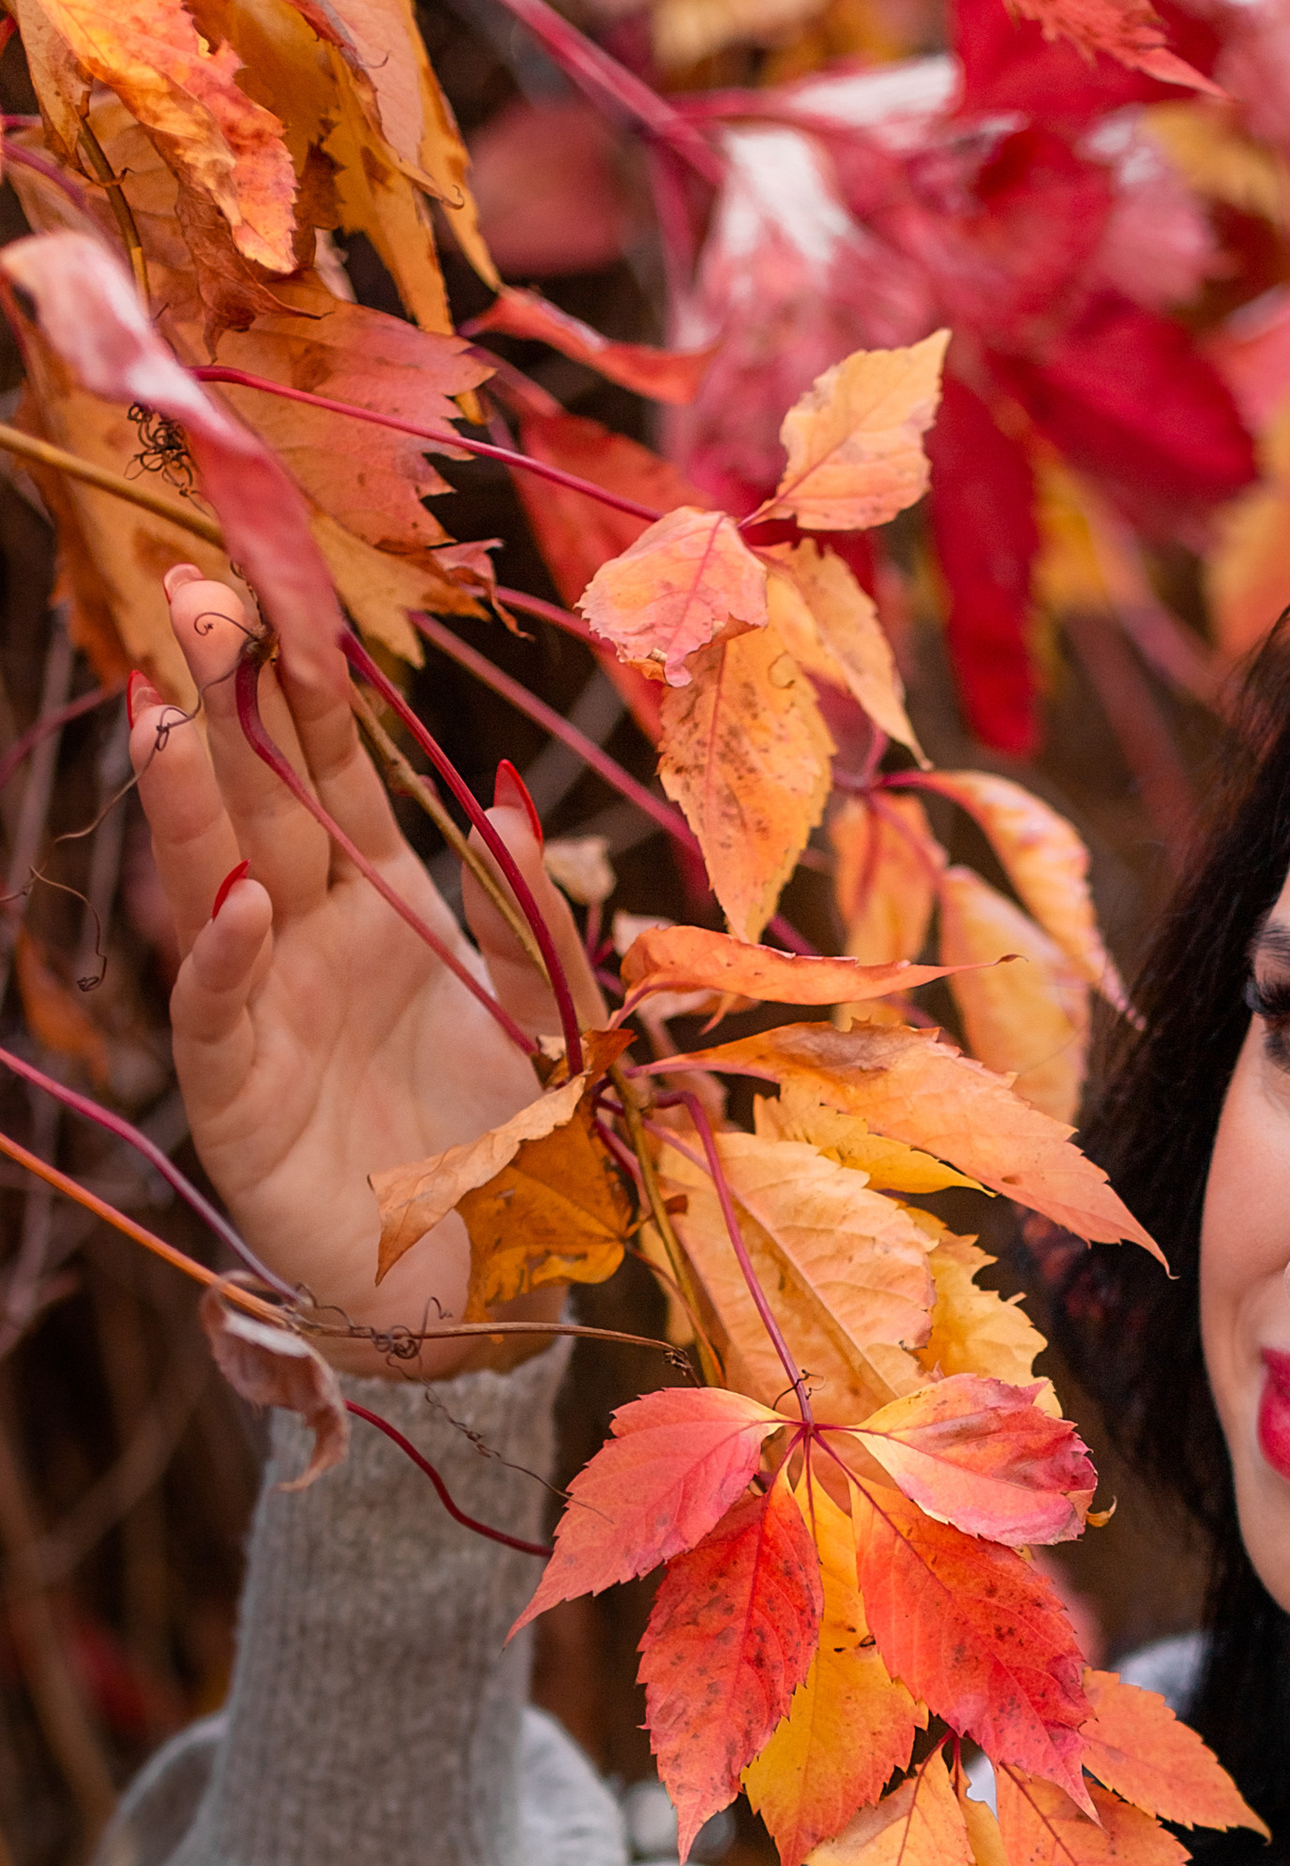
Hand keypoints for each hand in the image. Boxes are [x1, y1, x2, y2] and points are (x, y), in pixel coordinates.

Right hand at [130, 567, 589, 1373]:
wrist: (490, 1285)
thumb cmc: (513, 1148)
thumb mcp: (554, 1023)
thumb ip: (532, 924)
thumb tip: (511, 810)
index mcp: (385, 898)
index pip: (333, 765)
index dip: (306, 678)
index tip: (278, 580)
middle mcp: (310, 937)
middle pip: (260, 798)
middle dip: (222, 699)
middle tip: (189, 592)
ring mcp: (267, 1012)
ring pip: (214, 887)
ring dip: (186, 805)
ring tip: (158, 716)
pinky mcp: (242, 1103)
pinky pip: (220, 1019)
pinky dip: (222, 962)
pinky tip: (231, 905)